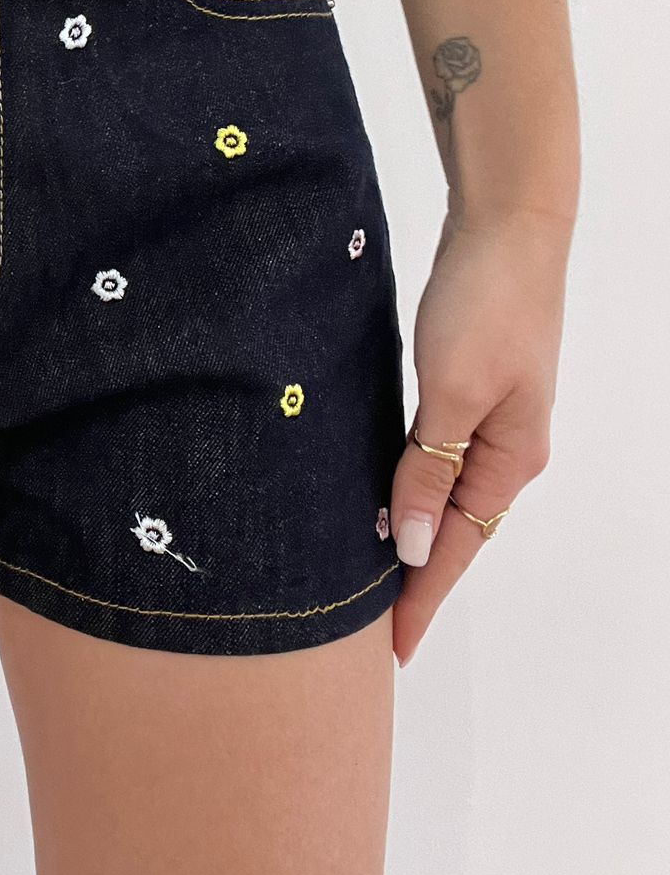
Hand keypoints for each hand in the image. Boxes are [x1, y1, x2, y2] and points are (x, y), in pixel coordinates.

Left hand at [388, 205, 572, 665]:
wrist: (507, 224)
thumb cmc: (485, 304)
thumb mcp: (453, 391)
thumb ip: (430, 469)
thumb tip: (416, 546)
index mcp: (510, 458)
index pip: (459, 550)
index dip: (422, 599)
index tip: (389, 651)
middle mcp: (505, 446)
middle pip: (455, 531)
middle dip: (415, 578)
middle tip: (363, 627)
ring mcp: (487, 414)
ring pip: (442, 492)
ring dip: (409, 533)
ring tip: (365, 575)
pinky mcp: (465, 382)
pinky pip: (433, 453)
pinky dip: (408, 484)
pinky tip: (378, 494)